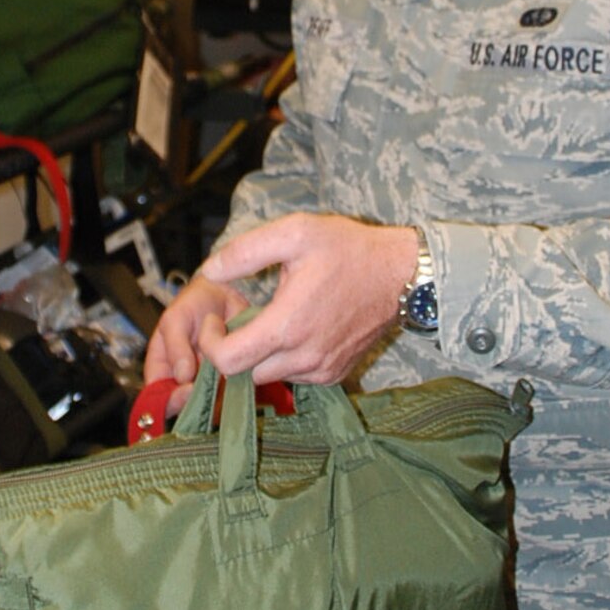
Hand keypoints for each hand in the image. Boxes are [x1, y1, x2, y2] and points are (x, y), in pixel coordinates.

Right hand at [143, 271, 250, 416]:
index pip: (158, 396)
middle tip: (210, 383)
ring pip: (210, 404)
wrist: (225, 293)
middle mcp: (183, 380)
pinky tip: (239, 370)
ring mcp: (207, 382)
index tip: (187, 389)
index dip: (169, 400)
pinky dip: (237, 387)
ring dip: (219, 393)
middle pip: (185, 406)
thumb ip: (175, 346)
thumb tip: (182, 376)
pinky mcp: (230, 380)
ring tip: (226, 370)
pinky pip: (232, 393)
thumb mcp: (175, 318)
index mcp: (162, 368)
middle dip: (197, 399)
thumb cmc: (193, 303)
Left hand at [198, 213, 417, 387]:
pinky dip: (286, 359)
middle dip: (234, 347)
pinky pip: (295, 377)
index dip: (210, 343)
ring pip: (269, 375)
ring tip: (272, 319)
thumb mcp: (294, 233)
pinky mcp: (335, 374)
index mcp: (287, 326)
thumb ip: (245, 252)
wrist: (400, 274)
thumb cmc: (348, 250)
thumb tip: (209, 270)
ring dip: (261, 354)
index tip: (215, 320)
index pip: (228, 361)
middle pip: (244, 372)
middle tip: (240, 317)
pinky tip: (297, 329)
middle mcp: (303, 356)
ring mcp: (321, 369)